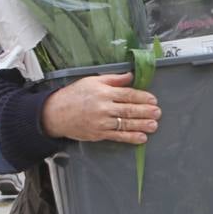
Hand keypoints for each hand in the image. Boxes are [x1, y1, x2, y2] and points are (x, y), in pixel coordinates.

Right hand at [40, 72, 159, 143]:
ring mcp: (101, 122)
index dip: (142, 97)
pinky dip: (130, 137)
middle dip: (145, 112)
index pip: (128, 94)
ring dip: (141, 125)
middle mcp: (103, 107)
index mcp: (104, 92)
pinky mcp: (98, 134)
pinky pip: (117, 136)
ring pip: (125, 124)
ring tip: (154, 125)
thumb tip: (131, 75)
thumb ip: (114, 79)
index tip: (153, 100)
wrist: (55, 113)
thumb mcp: (93, 81)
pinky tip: (141, 138)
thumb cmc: (74, 95)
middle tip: (158, 113)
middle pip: (129, 109)